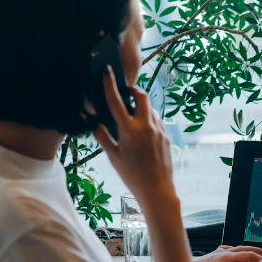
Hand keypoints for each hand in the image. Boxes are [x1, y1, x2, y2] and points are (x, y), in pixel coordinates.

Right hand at [94, 68, 175, 210]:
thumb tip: (94, 124)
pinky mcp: (167, 136)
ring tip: (133, 117)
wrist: (157, 190)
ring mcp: (159, 130)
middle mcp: (146, 126)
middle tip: (127, 92)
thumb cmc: (132, 176)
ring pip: (151, 109)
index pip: (116, 101)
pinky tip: (143, 132)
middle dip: (134, 90)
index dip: (109, 84)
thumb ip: (103, 137)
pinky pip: (157, 121)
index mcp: (129, 130)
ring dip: (142, 107)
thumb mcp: (113, 157)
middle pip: (142, 96)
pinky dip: (149, 120)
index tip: (106, 71)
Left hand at [194, 245, 261, 261]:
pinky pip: (229, 250)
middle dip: (257, 251)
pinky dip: (237, 250)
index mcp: (227, 257)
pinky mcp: (213, 256)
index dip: (259, 259)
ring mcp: (218, 253)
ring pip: (237, 249)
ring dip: (248, 250)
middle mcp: (223, 253)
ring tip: (257, 251)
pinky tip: (234, 251)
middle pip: (244, 250)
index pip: (247, 256)